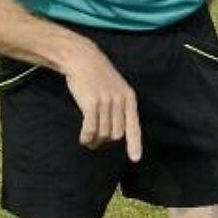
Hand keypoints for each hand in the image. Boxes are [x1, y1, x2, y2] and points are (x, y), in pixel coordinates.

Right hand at [59, 40, 141, 160]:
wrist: (82, 58)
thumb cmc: (97, 75)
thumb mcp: (116, 87)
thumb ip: (119, 106)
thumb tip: (116, 133)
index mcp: (129, 97)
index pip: (134, 126)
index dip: (135, 144)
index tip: (135, 159)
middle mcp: (119, 101)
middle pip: (116, 133)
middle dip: (106, 141)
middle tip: (96, 142)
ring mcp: (106, 102)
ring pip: (103, 133)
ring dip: (94, 140)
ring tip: (88, 139)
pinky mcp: (91, 103)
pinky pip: (91, 128)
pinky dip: (87, 137)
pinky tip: (83, 138)